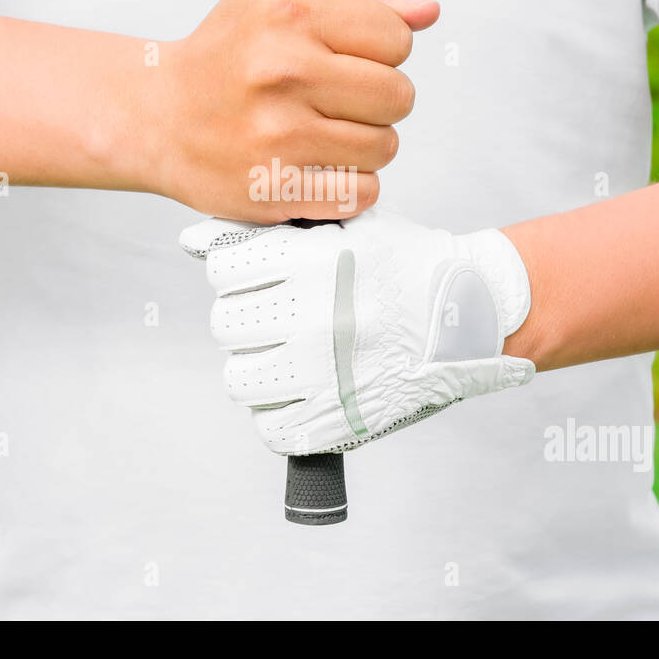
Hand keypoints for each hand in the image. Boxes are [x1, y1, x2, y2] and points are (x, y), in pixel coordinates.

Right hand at [152, 0, 438, 223]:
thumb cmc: (224, 55)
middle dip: (379, 99)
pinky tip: (318, 166)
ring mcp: (279, 136)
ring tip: (325, 132)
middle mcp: (283, 72)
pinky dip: (349, 186)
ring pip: (385, 147)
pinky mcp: (275, 190)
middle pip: (399, 95)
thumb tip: (426, 11)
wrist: (157, 117)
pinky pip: (361, 194)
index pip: (397, 36)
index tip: (354, 56)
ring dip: (365, 144)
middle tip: (340, 99)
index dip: (384, 49)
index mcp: (288, 15)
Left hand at [181, 209, 534, 453]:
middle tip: (279, 321)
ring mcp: (325, 373)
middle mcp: (314, 317)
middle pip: (225, 325)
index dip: (238, 275)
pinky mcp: (338, 420)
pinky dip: (279, 414)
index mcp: (313, 262)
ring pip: (238, 379)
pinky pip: (271, 427)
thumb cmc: (399, 266)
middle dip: (245, 322)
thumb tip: (190, 242)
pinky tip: (303, 392)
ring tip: (288, 357)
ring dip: (255, 368)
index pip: (224, 270)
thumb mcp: (338, 231)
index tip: (262, 280)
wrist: (468, 314)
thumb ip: (264, 233)